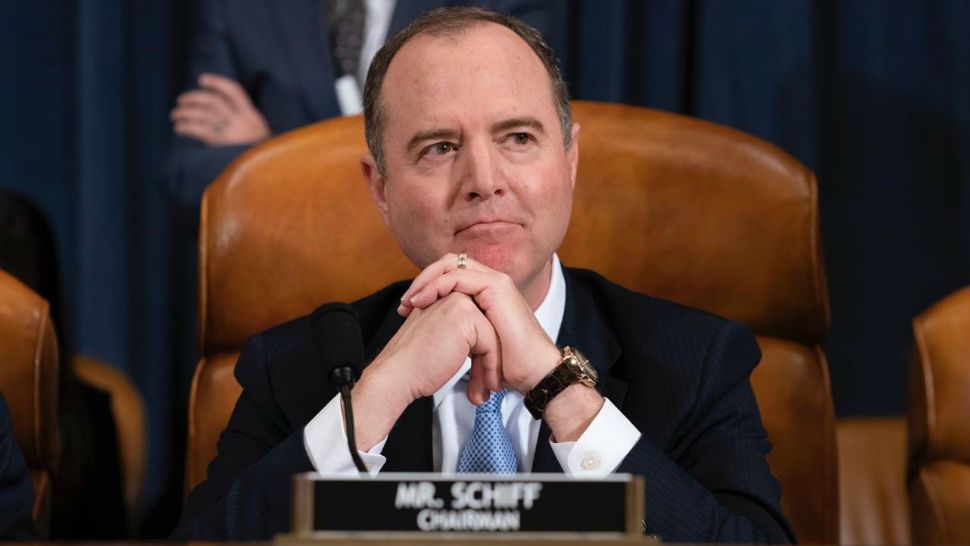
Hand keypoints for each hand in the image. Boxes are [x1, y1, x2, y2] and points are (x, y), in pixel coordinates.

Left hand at [170, 73, 270, 145]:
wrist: (268, 169)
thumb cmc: (260, 152)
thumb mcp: (258, 131)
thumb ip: (242, 121)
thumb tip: (216, 112)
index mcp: (251, 115)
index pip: (234, 91)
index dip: (217, 82)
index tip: (201, 79)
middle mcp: (241, 120)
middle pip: (213, 101)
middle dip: (193, 98)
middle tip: (180, 100)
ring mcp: (232, 131)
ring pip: (203, 114)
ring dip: (185, 112)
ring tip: (174, 115)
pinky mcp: (221, 144)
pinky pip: (199, 130)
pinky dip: (186, 127)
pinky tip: (178, 128)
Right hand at [350, 292, 499, 449]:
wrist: (396, 375)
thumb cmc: (415, 364)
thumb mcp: (442, 341)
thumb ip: (463, 335)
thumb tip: (488, 351)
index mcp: (447, 297)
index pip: (482, 323)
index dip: (486, 353)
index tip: (482, 376)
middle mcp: (454, 294)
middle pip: (491, 328)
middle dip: (491, 359)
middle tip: (487, 384)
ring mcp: (460, 302)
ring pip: (494, 336)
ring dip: (492, 366)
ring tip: (485, 388)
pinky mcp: (465, 316)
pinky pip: (491, 343)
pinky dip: (490, 368)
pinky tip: (482, 386)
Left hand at [398, 253, 561, 393]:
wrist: (534, 374)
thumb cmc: (509, 365)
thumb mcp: (476, 343)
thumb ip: (460, 330)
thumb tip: (435, 334)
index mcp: (487, 291)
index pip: (450, 272)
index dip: (427, 285)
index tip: (407, 308)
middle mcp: (491, 281)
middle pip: (448, 263)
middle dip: (422, 280)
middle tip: (405, 303)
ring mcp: (496, 281)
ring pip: (450, 265)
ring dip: (425, 282)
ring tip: (409, 303)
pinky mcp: (496, 288)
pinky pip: (457, 276)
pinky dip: (436, 286)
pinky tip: (422, 302)